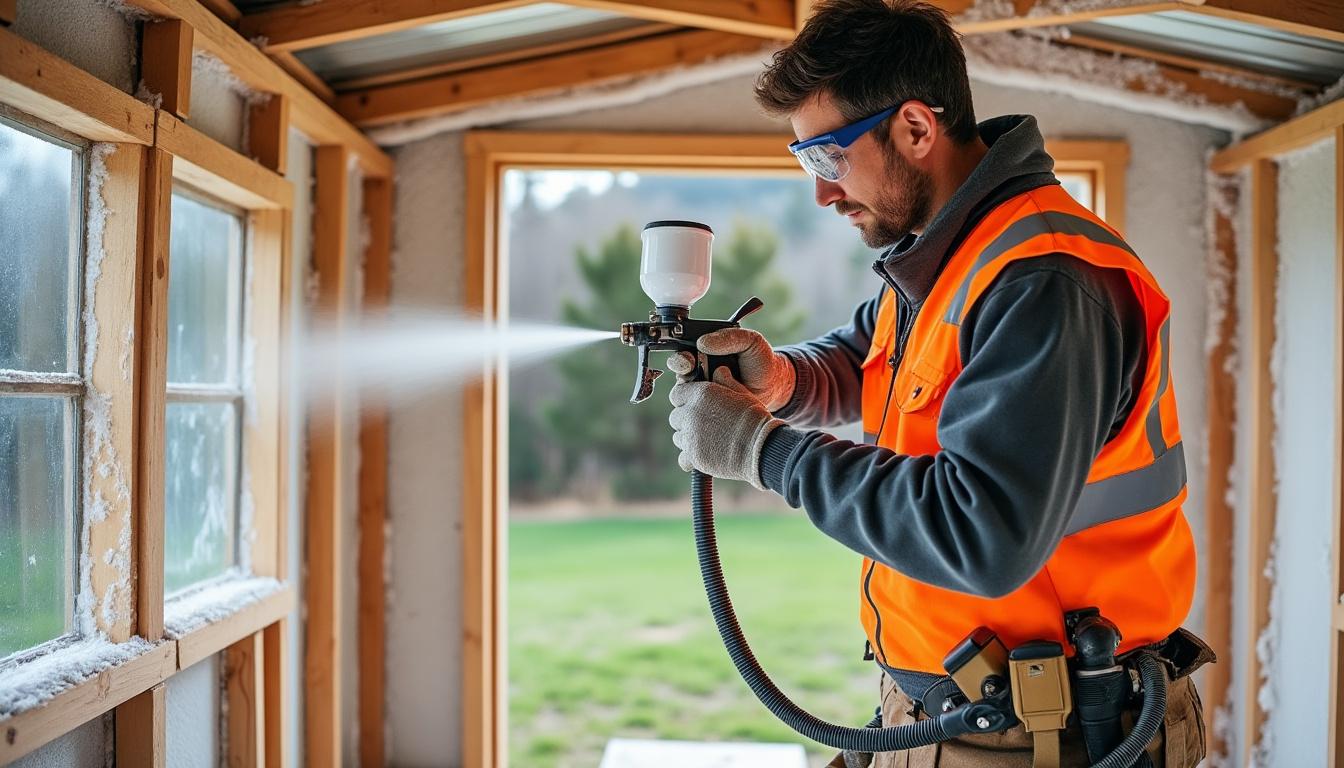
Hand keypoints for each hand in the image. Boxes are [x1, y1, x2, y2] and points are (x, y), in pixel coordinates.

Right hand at [665, 328, 795, 410]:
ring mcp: (703, 391)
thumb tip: (702, 343)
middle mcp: (699, 371)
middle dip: (682, 372)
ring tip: (709, 390)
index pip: (683, 353)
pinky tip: (712, 404)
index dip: (681, 357)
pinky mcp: (709, 408)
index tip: (688, 359)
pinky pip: (697, 408)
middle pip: (679, 373)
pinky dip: (700, 407)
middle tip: (691, 372)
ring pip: (684, 393)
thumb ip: (729, 337)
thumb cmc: (760, 361)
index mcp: (705, 351)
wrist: (773, 386)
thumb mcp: (749, 341)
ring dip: (692, 392)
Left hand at [668, 368, 783, 489]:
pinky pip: (683, 457)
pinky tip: (704, 454)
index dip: (685, 400)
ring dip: (689, 438)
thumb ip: (726, 381)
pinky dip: (690, 457)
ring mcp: (690, 436)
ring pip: (679, 437)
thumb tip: (719, 370)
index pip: (677, 394)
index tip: (695, 406)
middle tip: (705, 425)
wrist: (762, 447)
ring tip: (709, 440)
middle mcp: (691, 413)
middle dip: (686, 420)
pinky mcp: (693, 456)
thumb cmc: (755, 418)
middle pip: (675, 416)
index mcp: (701, 393)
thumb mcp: (743, 393)